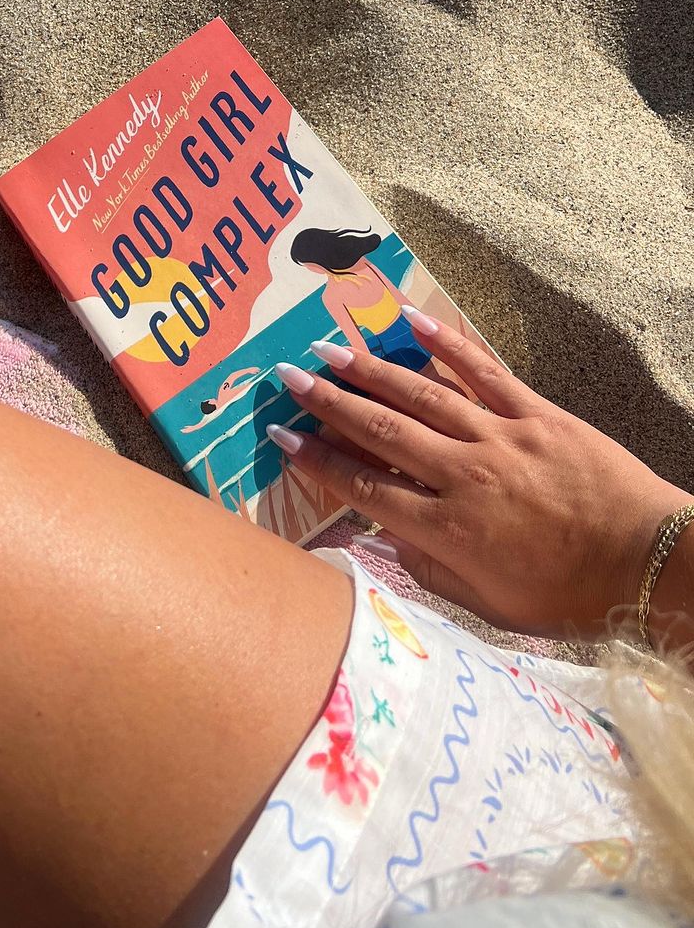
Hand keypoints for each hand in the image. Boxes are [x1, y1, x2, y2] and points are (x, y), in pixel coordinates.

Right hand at [269, 314, 686, 639]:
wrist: (647, 563)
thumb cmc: (570, 596)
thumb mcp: (491, 606)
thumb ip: (431, 572)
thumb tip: (385, 537)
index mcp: (449, 531)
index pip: (365, 488)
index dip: (318, 462)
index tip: (282, 436)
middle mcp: (465, 476)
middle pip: (382, 432)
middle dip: (329, 403)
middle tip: (288, 376)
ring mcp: (501, 438)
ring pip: (422, 396)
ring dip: (371, 371)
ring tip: (329, 349)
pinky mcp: (537, 414)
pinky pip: (484, 372)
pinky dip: (446, 344)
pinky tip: (411, 322)